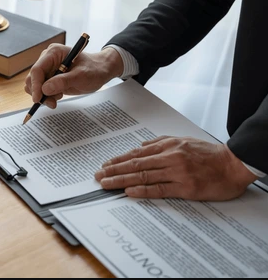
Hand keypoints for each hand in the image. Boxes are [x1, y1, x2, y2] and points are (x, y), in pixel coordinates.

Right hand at [24, 44, 122, 107]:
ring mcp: (47, 69)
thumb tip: (45, 89)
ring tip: (58, 98)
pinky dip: (46, 96)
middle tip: (51, 103)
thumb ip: (63, 81)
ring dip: (43, 96)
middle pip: (33, 78)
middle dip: (39, 92)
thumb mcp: (81, 76)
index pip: (37, 69)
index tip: (38, 99)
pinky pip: (40, 89)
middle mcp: (47, 59)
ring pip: (34, 85)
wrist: (100, 71)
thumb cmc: (94, 70)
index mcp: (53, 53)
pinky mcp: (49, 78)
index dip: (35, 85)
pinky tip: (58, 96)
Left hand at [94, 136, 257, 200]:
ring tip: (106, 184)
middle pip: (135, 164)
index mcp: (168, 146)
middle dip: (114, 170)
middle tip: (98, 175)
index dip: (119, 159)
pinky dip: (142, 190)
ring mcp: (177, 172)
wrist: (234, 164)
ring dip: (122, 180)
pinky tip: (128, 191)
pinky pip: (159, 189)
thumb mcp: (184, 140)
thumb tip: (142, 145)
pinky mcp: (185, 188)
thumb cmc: (210, 154)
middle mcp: (170, 157)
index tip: (105, 164)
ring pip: (143, 176)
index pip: (137, 153)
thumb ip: (161, 142)